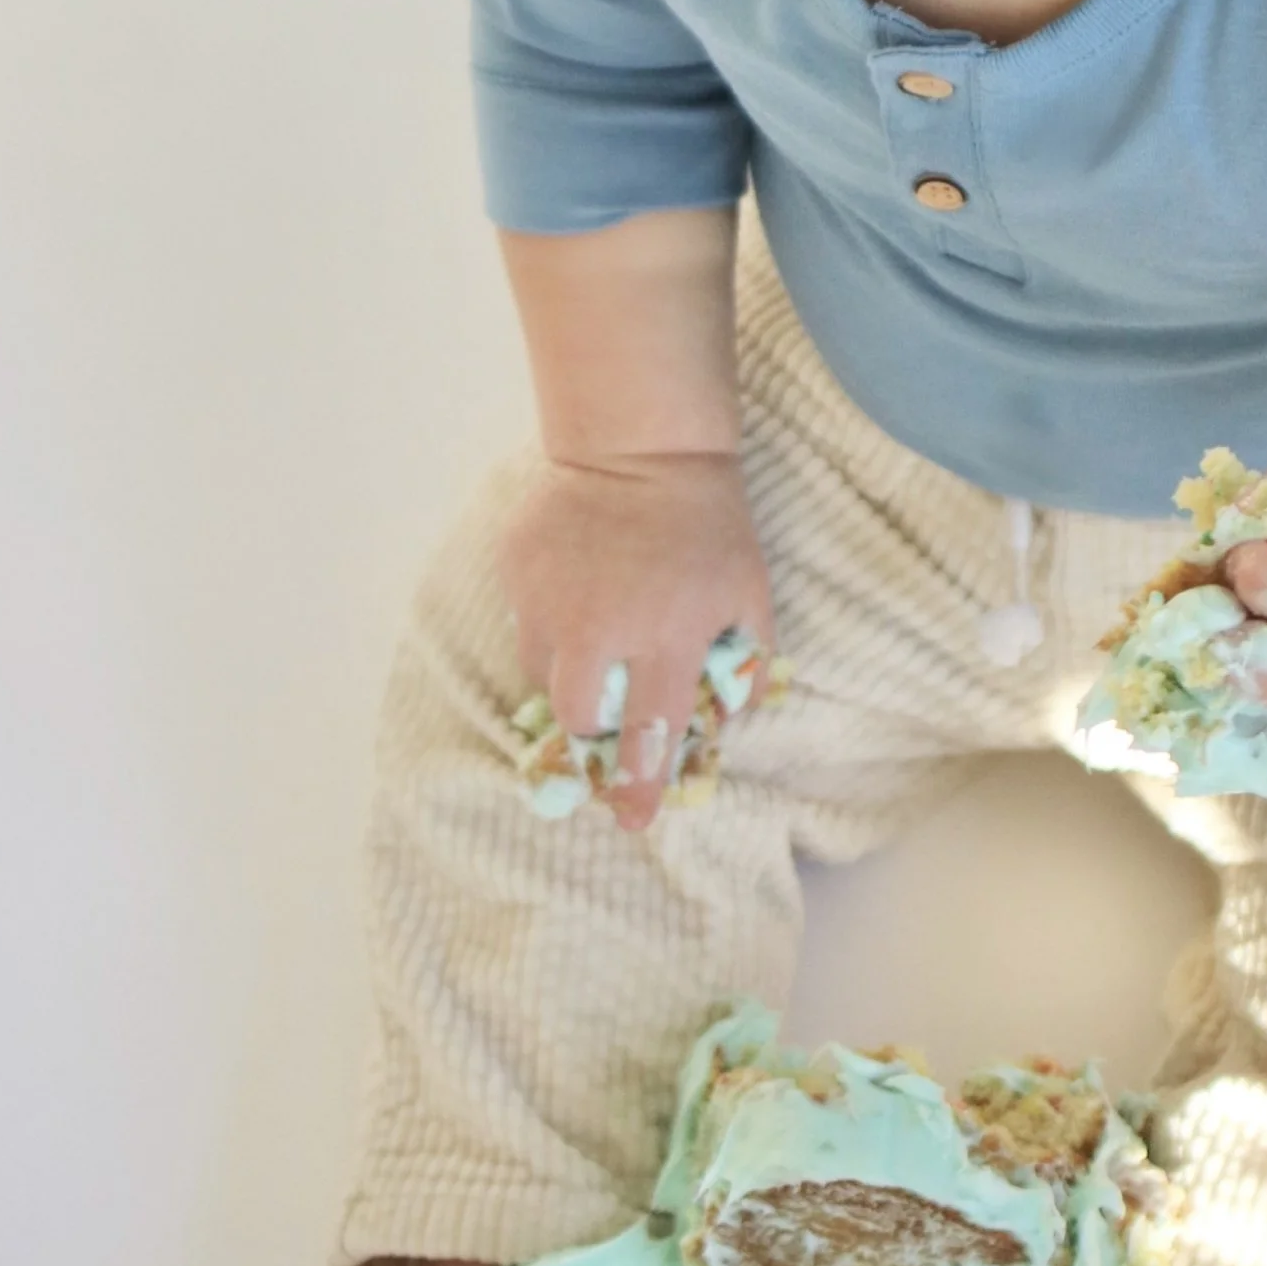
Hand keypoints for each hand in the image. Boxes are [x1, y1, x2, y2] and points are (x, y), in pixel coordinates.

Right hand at [497, 449, 775, 832]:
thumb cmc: (708, 526)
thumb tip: (725, 720)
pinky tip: (578, 590)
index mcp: (665, 638)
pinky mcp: (517, 571)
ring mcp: (548, 599)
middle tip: (610, 719)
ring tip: (597, 638)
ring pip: (543, 674)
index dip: (640, 784)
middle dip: (594, 732)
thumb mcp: (749, 593)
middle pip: (580, 718)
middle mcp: (599, 630)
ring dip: (570, 675)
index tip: (633, 819)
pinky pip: (525, 623)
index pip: (650, 734)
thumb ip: (743, 663)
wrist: (642, 447)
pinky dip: (550, 622)